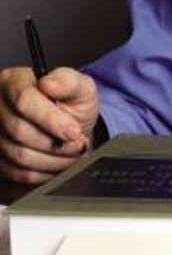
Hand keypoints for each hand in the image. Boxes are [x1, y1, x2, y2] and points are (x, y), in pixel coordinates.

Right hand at [0, 66, 99, 183]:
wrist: (72, 129)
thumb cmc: (73, 105)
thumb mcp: (81, 88)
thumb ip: (69, 82)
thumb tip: (49, 83)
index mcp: (14, 81)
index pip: (23, 100)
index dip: (50, 118)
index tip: (73, 131)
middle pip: (19, 130)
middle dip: (54, 142)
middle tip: (77, 142)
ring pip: (19, 155)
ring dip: (52, 158)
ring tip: (71, 151)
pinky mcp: (0, 159)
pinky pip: (20, 173)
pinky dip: (45, 170)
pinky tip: (59, 160)